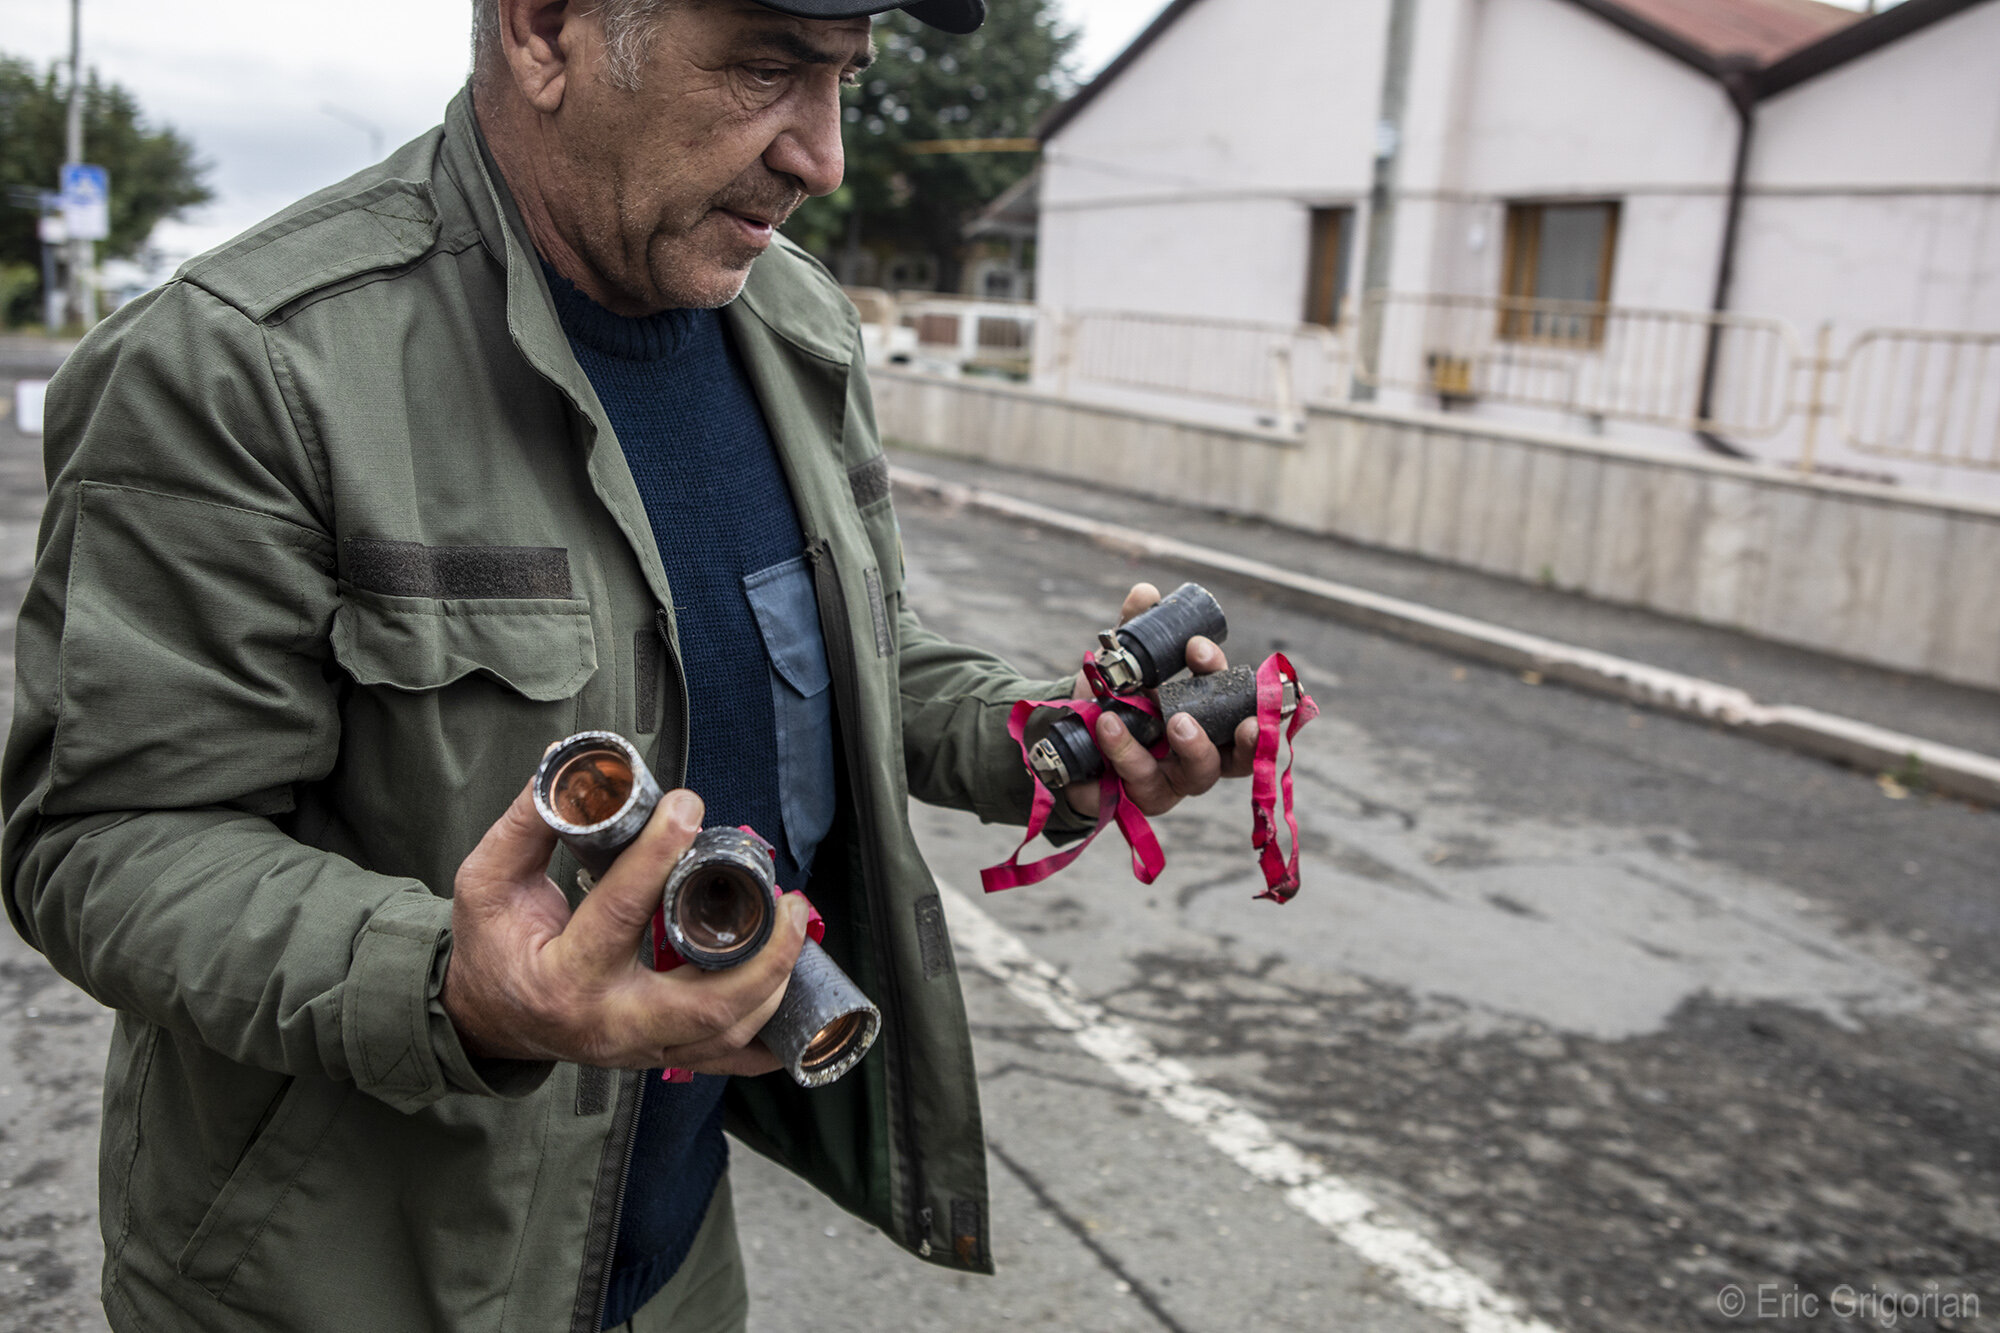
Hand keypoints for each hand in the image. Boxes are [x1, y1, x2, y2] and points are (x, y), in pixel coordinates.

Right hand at [442, 783, 807, 1073]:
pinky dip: (769, 1037)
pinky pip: (726, 1059)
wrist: (485, 1018)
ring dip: (774, 984)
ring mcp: (638, 1049)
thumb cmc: (490, 949)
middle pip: (703, 1004)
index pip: (622, 912)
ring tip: (793, 926)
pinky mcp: (657, 1056)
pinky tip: (798, 997)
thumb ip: (529, 825)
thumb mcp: (486, 881)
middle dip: (760, 955)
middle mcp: (608, 1022)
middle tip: (786, 900)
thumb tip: (570, 766)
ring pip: (725, 1032)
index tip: (689, 807)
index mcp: (563, 977)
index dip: (659, 854)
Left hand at [1065, 582, 1258, 818]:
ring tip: (1172, 718)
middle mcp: (1202, 753)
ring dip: (1191, 744)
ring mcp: (1175, 780)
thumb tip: (1146, 593)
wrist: (1067, 741)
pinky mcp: (1141, 797)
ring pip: (1198, 773)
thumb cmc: (1116, 702)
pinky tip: (1107, 724)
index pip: (1244, 706)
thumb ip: (1136, 630)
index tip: (1214, 655)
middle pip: (1241, 756)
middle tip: (1243, 721)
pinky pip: (1142, 780)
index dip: (1250, 692)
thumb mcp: (1125, 663)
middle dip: (1248, 739)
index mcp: (1212, 718)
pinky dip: (1126, 749)